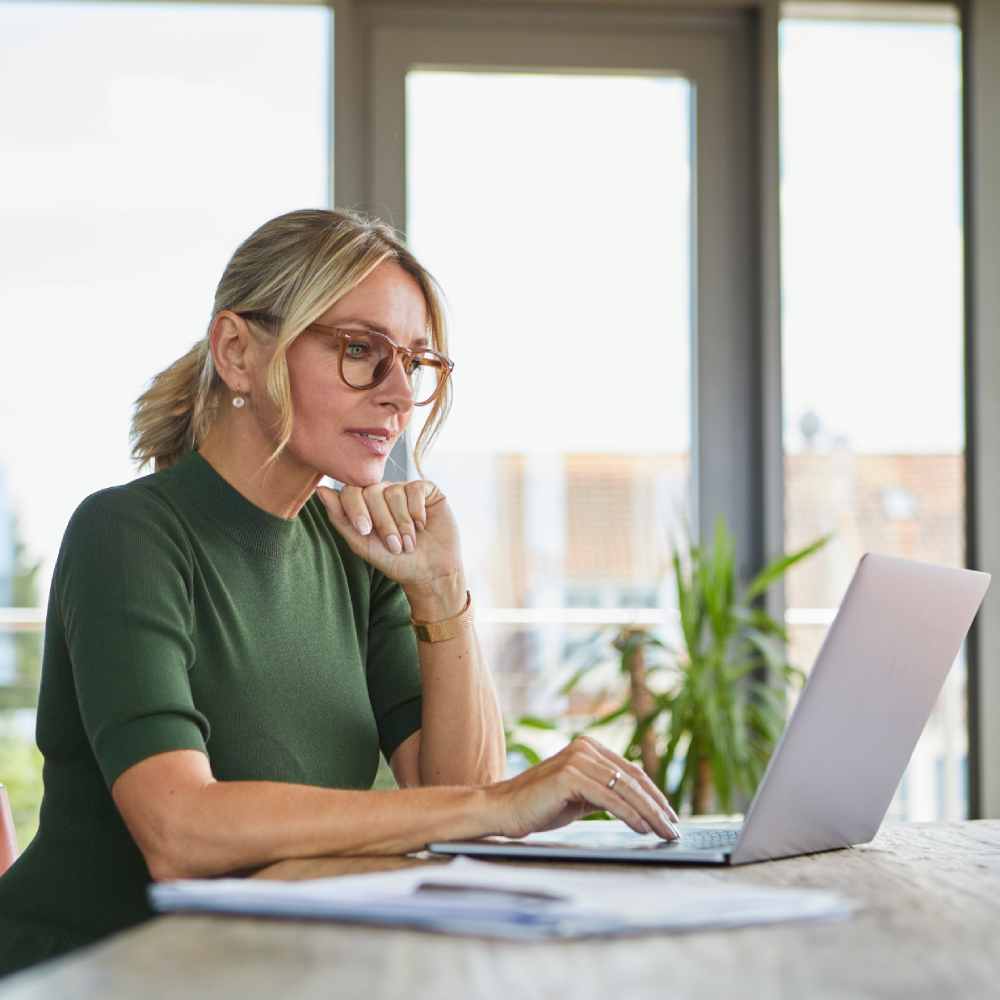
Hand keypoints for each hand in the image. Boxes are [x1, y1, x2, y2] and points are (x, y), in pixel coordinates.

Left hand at [316, 480, 462, 594]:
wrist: (430, 572)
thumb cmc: (395, 561)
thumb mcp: (362, 544)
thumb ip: (340, 518)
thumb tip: (320, 490)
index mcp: (365, 504)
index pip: (351, 491)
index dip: (357, 510)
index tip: (365, 532)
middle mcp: (384, 492)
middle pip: (372, 491)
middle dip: (383, 523)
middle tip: (394, 545)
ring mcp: (405, 489)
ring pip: (395, 492)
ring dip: (402, 523)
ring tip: (409, 542)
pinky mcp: (426, 490)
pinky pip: (416, 489)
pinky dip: (417, 512)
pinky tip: (422, 525)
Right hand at [486, 735, 680, 840]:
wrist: (503, 810)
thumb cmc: (540, 806)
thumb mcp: (580, 796)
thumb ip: (604, 792)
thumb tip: (638, 803)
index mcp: (588, 747)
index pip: (630, 771)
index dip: (653, 794)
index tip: (670, 815)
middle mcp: (585, 747)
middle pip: (631, 779)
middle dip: (657, 806)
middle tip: (674, 829)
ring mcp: (577, 759)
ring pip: (624, 789)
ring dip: (649, 813)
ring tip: (664, 833)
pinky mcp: (570, 775)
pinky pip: (609, 798)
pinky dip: (630, 815)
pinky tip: (643, 828)